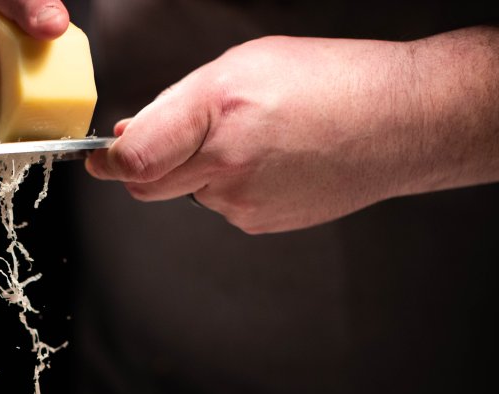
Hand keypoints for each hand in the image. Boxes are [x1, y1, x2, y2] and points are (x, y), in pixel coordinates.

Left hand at [85, 35, 423, 232]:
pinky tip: (269, 161)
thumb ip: (175, 104)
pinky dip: (228, 186)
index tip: (98, 159)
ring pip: (187, 194)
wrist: (400, 122)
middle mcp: (227, 163)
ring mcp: (244, 201)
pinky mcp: (260, 223)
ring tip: (250, 139)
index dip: (108, 164)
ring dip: (195, 172)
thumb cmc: (330, 80)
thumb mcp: (241, 65)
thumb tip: (129, 136)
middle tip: (163, 143)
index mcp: (218, 111)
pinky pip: (221, 206)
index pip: (136, 161)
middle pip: (147, 187)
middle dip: (143, 169)